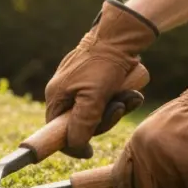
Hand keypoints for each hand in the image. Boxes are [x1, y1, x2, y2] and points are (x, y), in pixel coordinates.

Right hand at [44, 0, 159, 158]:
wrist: (119, 34)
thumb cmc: (104, 64)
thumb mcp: (93, 97)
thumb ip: (83, 123)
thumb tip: (75, 145)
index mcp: (56, 96)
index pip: (56, 130)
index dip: (71, 144)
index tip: (89, 153)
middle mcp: (64, 92)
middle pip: (80, 122)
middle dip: (104, 119)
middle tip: (120, 108)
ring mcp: (79, 86)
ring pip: (96, 111)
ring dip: (116, 108)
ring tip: (130, 96)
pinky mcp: (94, 80)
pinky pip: (105, 99)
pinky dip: (120, 98)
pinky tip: (131, 92)